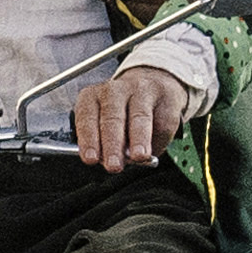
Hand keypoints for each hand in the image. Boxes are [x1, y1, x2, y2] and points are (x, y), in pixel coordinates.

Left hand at [72, 66, 190, 172]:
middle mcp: (114, 91)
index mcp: (92, 97)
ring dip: (138, 139)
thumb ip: (106, 145)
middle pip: (112, 117)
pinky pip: (162, 122)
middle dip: (112, 144)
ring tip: (139, 157)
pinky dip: (158, 139)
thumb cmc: (121, 115)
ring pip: (139, 116)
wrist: (154, 87)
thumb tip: (119, 160)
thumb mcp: (104, 128)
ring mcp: (140, 92)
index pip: (87, 118)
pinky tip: (153, 150)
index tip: (91, 159)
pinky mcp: (164, 98)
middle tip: (113, 165)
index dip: (89, 139)